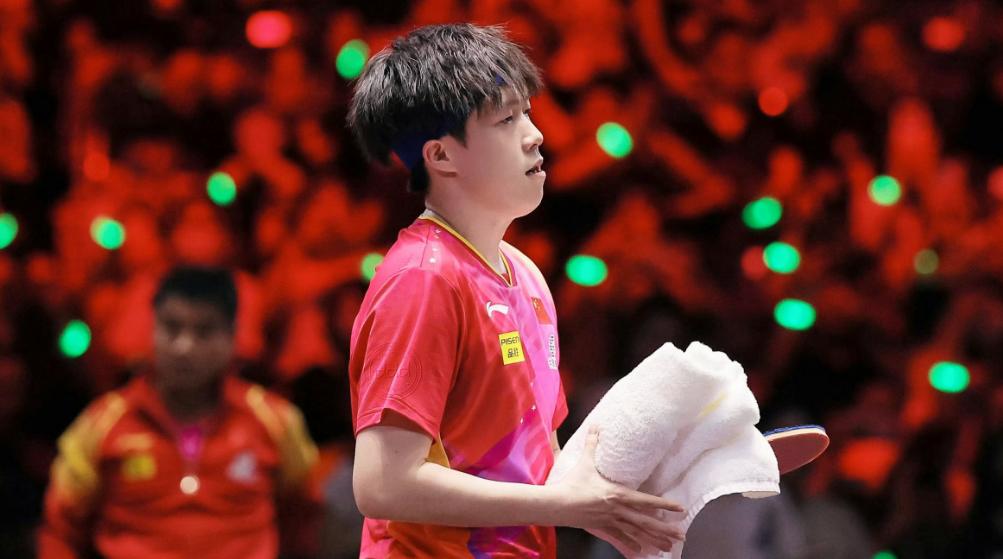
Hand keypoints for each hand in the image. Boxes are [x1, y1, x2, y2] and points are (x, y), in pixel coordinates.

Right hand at [549, 426, 685, 553]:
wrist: (558, 504)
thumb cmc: (573, 483)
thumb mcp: (585, 462)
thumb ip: (593, 444)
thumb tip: (596, 425)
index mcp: (618, 494)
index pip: (646, 501)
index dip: (664, 505)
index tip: (680, 509)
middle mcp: (618, 510)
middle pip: (646, 521)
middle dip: (665, 529)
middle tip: (681, 535)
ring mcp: (611, 520)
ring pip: (636, 532)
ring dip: (653, 540)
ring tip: (668, 547)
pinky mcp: (602, 527)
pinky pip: (620, 537)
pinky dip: (631, 544)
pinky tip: (641, 551)